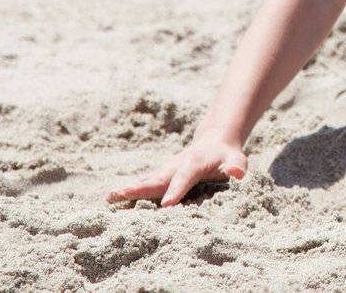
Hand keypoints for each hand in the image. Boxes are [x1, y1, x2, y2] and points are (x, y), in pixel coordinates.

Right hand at [105, 133, 248, 206]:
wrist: (214, 140)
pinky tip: (111, 201)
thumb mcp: (236, 159)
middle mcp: (174, 166)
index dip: (176, 190)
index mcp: (193, 164)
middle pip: (156, 178)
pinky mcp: (160, 176)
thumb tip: (237, 172)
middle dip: (139, 188)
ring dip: (128, 189)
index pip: (184, 178)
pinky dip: (129, 192)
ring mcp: (165, 171)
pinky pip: (144, 185)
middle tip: (120, 196)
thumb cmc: (227, 154)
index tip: (166, 205)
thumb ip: (237, 166)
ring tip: (108, 198)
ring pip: (145, 181)